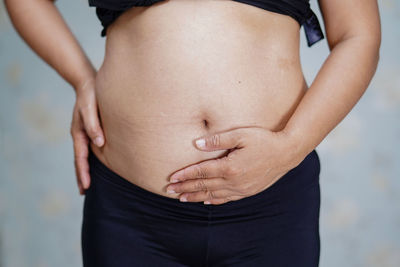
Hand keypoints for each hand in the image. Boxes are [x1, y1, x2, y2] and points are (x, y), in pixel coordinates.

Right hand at [70, 77, 104, 194]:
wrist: (88, 83)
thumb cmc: (90, 95)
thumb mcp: (90, 108)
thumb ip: (93, 125)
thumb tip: (100, 143)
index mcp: (79, 133)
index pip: (81, 157)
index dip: (83, 172)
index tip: (86, 186)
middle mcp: (81, 135)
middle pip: (80, 160)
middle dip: (81, 176)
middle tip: (84, 192)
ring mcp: (85, 134)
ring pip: (84, 155)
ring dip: (85, 169)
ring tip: (87, 184)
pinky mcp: (92, 130)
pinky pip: (90, 148)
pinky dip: (91, 159)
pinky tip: (96, 164)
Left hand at [166, 126, 304, 204]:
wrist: (287, 153)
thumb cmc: (264, 140)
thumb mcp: (241, 135)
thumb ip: (218, 140)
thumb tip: (196, 144)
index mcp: (230, 167)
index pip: (201, 172)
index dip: (185, 175)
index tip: (172, 178)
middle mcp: (234, 181)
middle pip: (204, 186)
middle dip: (185, 189)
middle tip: (170, 191)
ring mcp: (241, 189)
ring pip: (213, 195)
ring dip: (196, 197)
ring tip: (182, 199)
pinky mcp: (248, 191)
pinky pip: (227, 199)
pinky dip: (214, 201)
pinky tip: (206, 201)